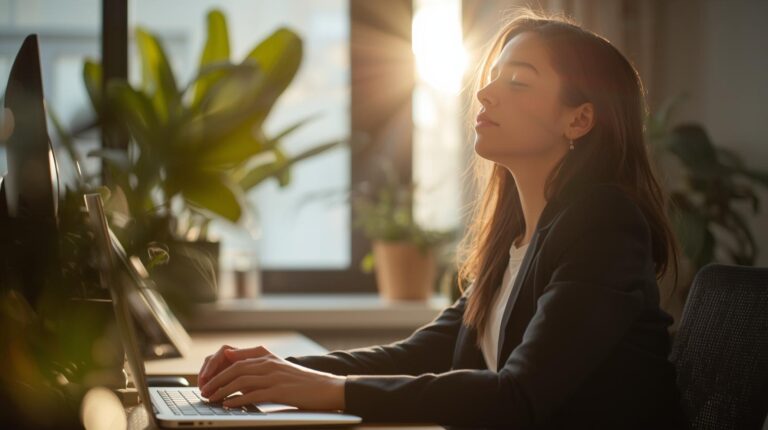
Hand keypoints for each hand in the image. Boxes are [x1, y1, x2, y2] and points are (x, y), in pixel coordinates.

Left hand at [197, 345, 346, 410]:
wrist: (327, 387)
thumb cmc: (302, 382)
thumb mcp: (279, 369)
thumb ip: (258, 367)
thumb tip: (235, 370)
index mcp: (267, 356)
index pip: (235, 357)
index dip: (218, 367)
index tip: (207, 378)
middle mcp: (269, 363)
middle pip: (234, 368)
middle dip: (215, 379)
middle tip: (204, 390)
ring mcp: (274, 376)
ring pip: (240, 380)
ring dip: (222, 390)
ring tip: (211, 398)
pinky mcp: (280, 391)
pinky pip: (253, 394)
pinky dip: (237, 399)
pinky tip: (228, 404)